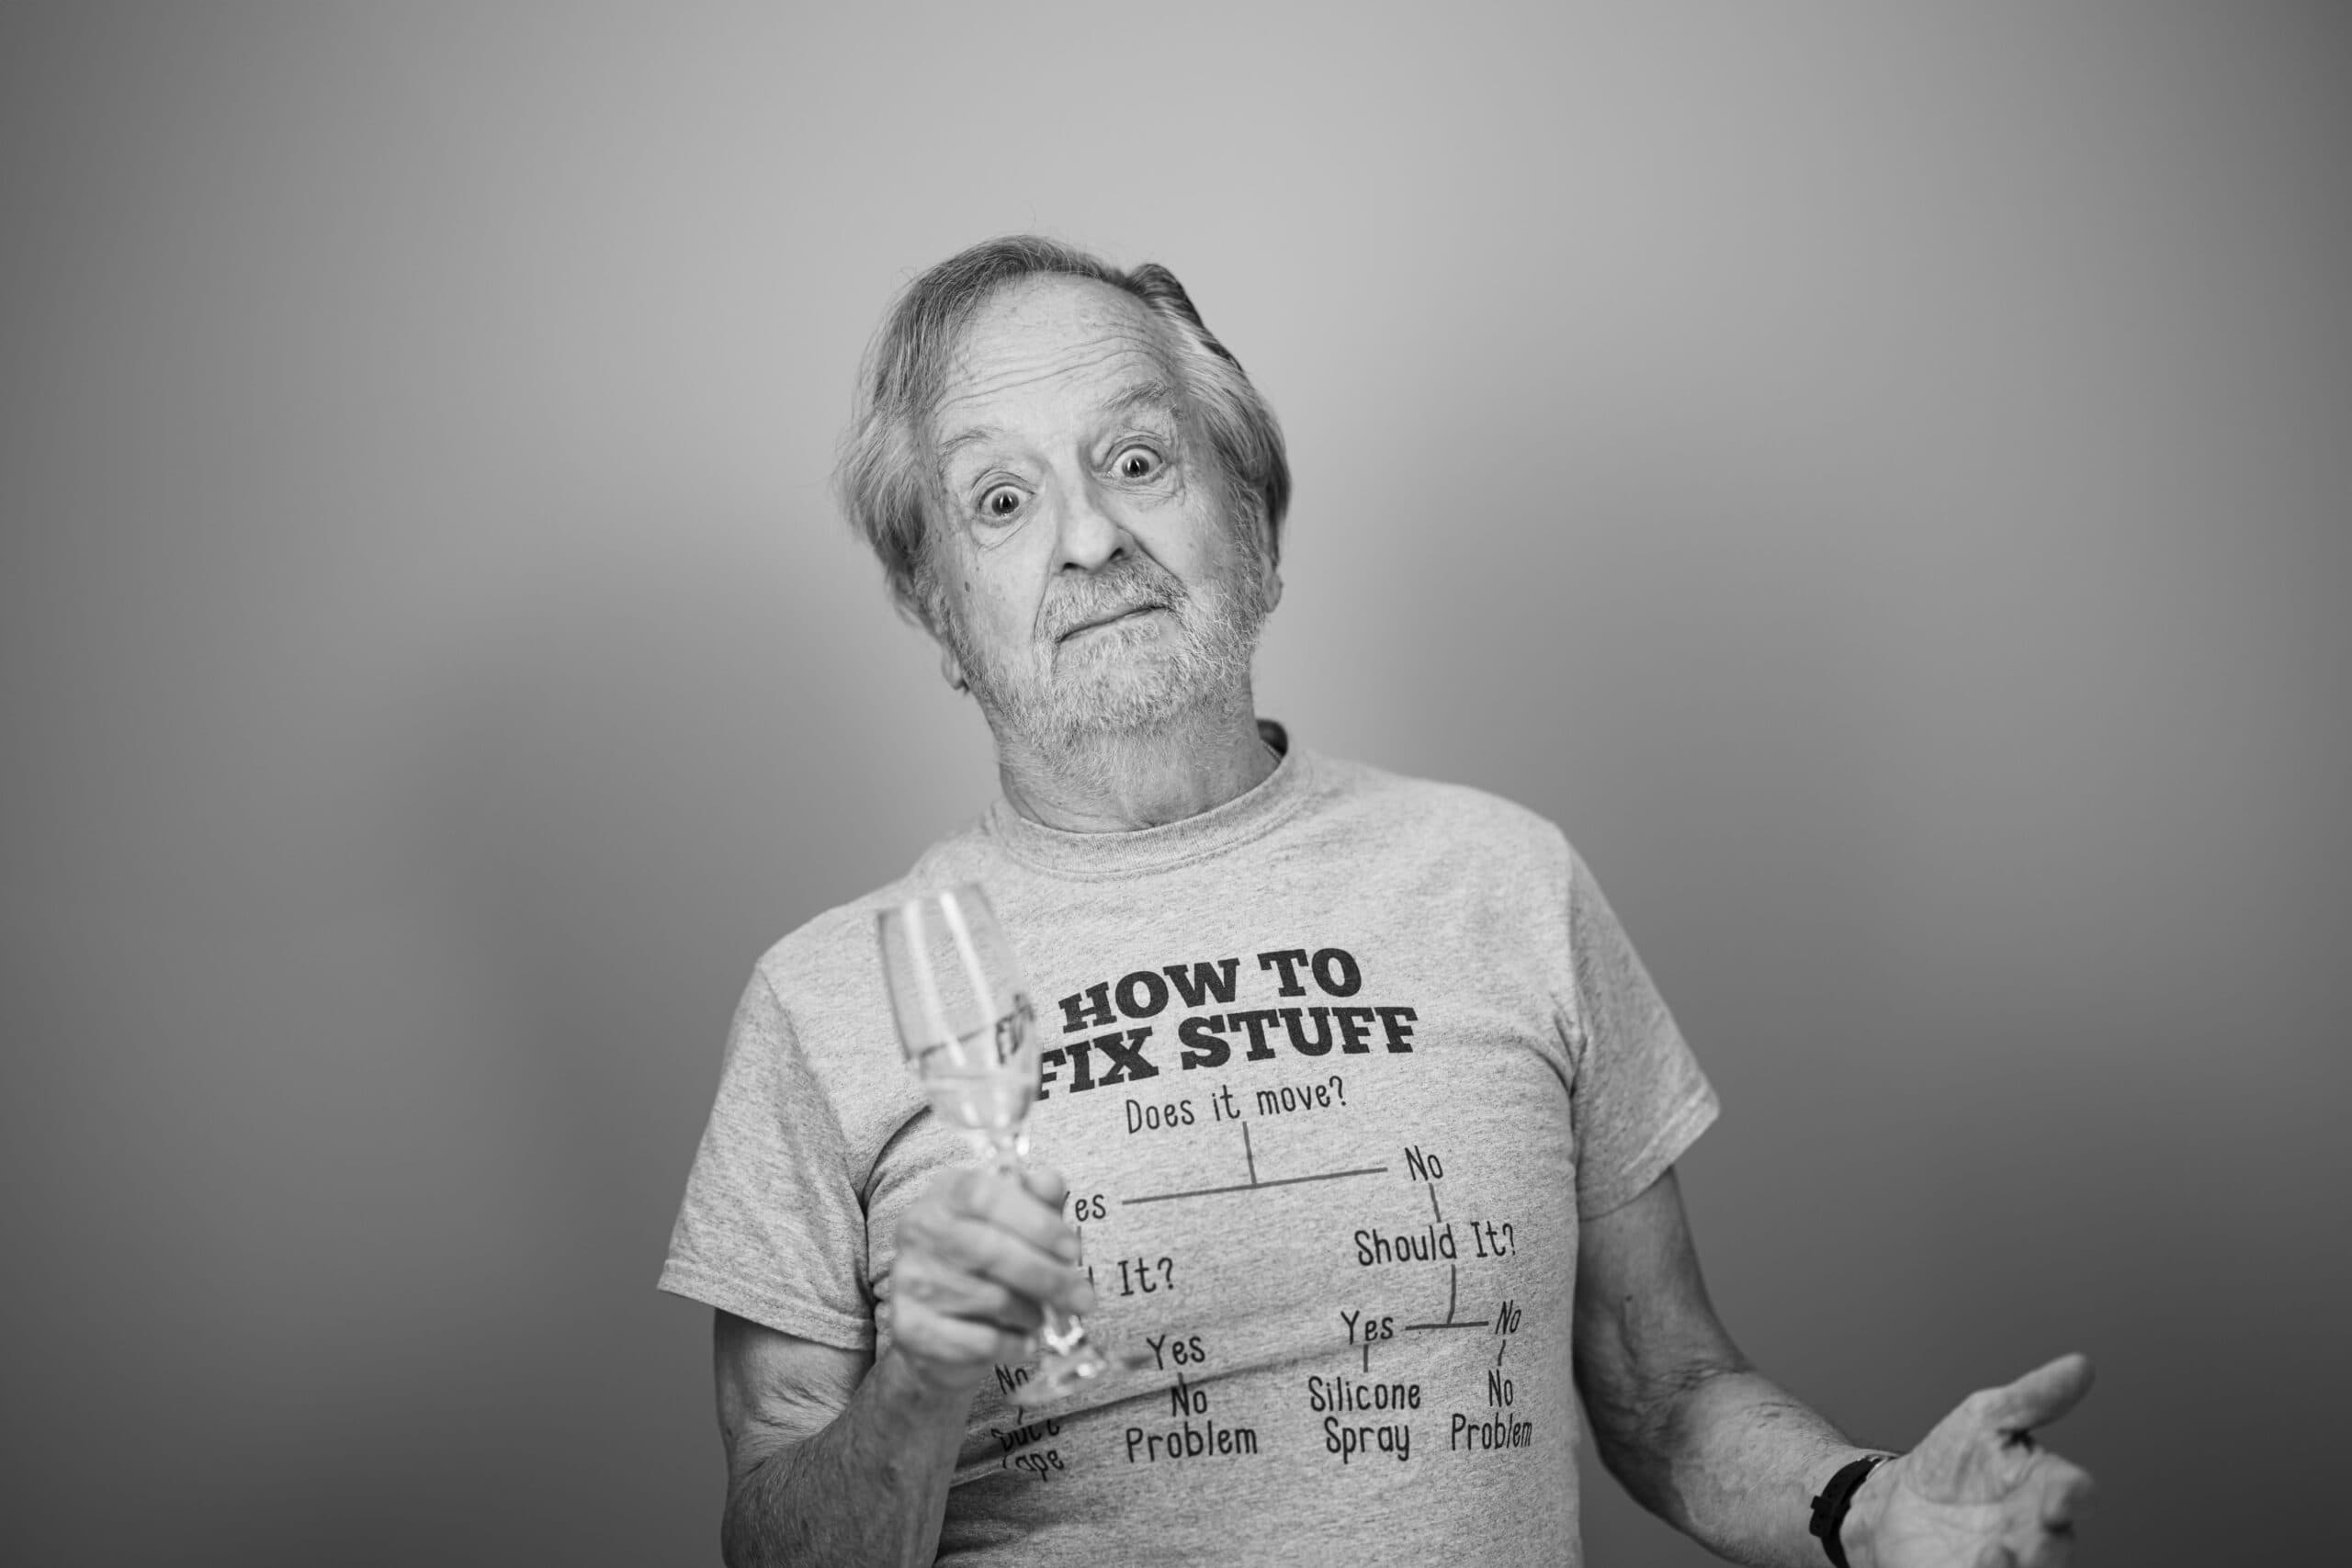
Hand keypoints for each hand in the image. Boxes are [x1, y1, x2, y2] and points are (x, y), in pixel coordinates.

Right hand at [878, 1160, 1094, 1397]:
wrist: (943, 1328)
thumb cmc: (990, 1264)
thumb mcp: (1019, 1223)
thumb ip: (1038, 1200)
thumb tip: (1049, 1183)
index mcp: (945, 1193)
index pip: (983, 1195)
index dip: (1033, 1221)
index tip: (1072, 1249)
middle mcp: (918, 1230)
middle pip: (989, 1250)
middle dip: (1047, 1277)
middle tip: (1083, 1298)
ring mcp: (908, 1280)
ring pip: (991, 1298)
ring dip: (1030, 1312)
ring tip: (1038, 1314)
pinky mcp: (910, 1329)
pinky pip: (979, 1340)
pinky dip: (1012, 1344)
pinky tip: (1021, 1341)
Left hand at [1849, 1353, 2096, 1567]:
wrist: (1897, 1501)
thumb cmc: (1954, 1461)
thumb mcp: (1986, 1419)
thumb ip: (2032, 1398)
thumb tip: (2081, 1365)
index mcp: (2046, 1492)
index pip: (2074, 1494)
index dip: (2074, 1496)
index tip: (2062, 1496)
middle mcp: (2034, 1536)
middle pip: (2056, 1548)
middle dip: (2045, 1547)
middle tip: (2024, 1537)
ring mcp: (2005, 1565)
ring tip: (1992, 1554)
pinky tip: (1963, 1567)